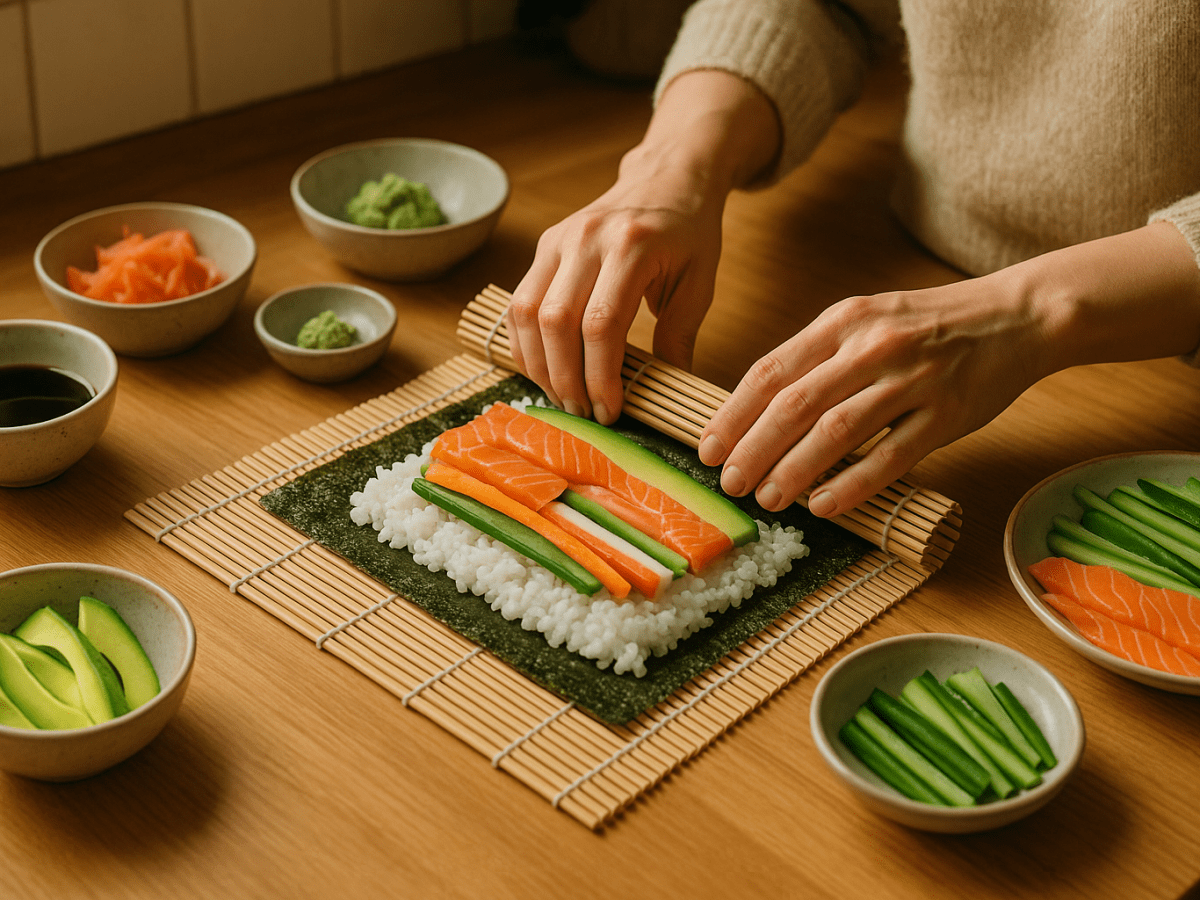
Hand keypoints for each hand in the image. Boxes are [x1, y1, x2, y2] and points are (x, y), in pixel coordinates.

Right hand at [506, 69, 782, 423]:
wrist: (666, 176)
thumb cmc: (688, 232)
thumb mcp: (699, 283)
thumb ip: (680, 337)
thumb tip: (664, 394)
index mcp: (632, 245)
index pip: (602, 323)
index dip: (599, 374)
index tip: (609, 409)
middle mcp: (587, 238)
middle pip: (556, 321)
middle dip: (565, 377)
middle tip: (582, 411)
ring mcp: (558, 239)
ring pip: (527, 312)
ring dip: (538, 364)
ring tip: (562, 396)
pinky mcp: (544, 246)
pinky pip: (520, 302)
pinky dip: (525, 343)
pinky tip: (544, 369)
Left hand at [697, 273, 1048, 518]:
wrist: (1016, 316)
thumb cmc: (927, 325)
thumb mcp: (865, 320)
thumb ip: (817, 356)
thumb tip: (758, 411)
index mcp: (843, 322)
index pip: (771, 371)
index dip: (733, 415)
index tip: (708, 449)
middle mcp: (872, 347)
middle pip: (795, 404)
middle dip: (753, 449)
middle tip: (730, 483)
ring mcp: (912, 379)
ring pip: (837, 431)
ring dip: (795, 470)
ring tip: (769, 499)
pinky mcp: (948, 412)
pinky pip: (891, 455)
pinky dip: (853, 483)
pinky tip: (825, 505)